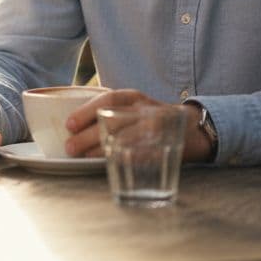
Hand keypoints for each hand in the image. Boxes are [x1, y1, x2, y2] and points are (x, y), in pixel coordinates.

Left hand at [64, 90, 212, 161]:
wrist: (192, 127)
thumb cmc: (150, 119)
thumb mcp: (132, 109)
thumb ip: (109, 114)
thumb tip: (73, 129)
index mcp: (133, 98)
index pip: (108, 99)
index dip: (86, 111)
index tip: (69, 124)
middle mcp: (145, 109)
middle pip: (114, 120)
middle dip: (89, 135)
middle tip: (70, 147)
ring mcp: (158, 127)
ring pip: (128, 136)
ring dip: (104, 147)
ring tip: (86, 156)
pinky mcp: (168, 145)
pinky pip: (147, 152)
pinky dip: (130, 157)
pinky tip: (115, 162)